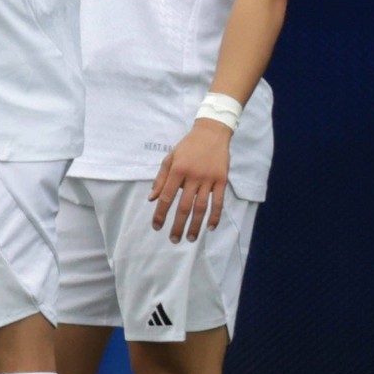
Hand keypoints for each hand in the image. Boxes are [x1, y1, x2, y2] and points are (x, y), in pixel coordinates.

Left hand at [147, 120, 233, 242]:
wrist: (211, 133)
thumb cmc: (187, 147)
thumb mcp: (170, 159)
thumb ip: (161, 179)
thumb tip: (152, 199)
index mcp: (177, 170)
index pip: (166, 197)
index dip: (160, 214)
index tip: (156, 227)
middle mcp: (193, 176)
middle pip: (184, 206)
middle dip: (177, 225)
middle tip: (173, 240)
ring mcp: (209, 179)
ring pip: (201, 207)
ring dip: (195, 225)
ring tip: (190, 238)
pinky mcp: (222, 180)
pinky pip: (219, 201)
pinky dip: (215, 216)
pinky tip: (210, 227)